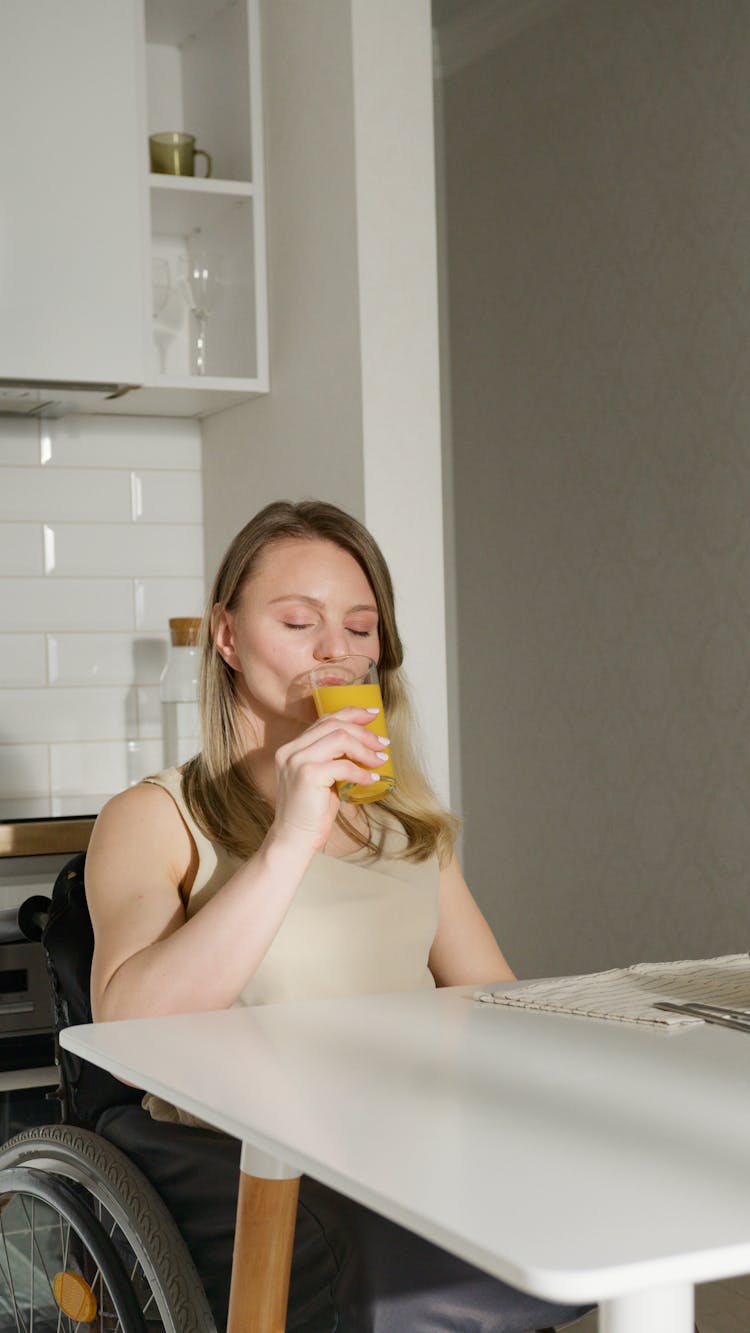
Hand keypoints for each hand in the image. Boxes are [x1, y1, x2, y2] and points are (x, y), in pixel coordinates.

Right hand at [271, 708, 387, 852]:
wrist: (293, 838)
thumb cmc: (311, 811)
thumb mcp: (321, 778)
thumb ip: (332, 759)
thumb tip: (364, 745)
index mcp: (291, 747)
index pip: (324, 720)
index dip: (351, 714)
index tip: (372, 714)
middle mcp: (291, 750)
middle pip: (334, 725)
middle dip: (363, 731)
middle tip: (383, 743)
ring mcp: (297, 761)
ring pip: (340, 739)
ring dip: (365, 749)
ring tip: (380, 761)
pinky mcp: (307, 775)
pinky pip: (343, 765)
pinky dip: (362, 772)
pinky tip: (372, 780)